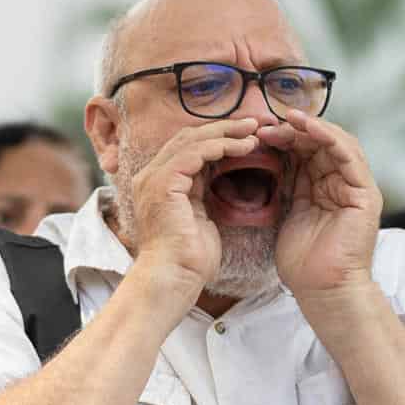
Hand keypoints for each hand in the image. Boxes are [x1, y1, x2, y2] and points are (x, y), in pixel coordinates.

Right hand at [122, 118, 265, 292]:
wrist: (173, 278)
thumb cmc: (188, 259)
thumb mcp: (198, 216)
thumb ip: (202, 192)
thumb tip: (219, 175)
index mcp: (157, 183)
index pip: (186, 148)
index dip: (216, 138)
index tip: (245, 136)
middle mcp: (150, 176)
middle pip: (188, 137)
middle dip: (223, 128)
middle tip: (253, 125)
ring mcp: (154, 177)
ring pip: (192, 140)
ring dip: (226, 133)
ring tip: (254, 133)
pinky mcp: (164, 183)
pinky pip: (195, 152)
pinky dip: (222, 146)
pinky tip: (244, 147)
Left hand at [264, 110, 381, 297]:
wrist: (321, 291)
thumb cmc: (302, 262)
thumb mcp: (287, 213)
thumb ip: (286, 185)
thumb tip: (269, 158)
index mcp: (325, 188)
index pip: (307, 151)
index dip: (284, 138)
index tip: (256, 132)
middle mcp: (343, 184)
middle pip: (321, 143)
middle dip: (293, 130)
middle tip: (266, 123)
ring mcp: (357, 188)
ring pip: (337, 142)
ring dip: (311, 127)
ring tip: (286, 118)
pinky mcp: (365, 194)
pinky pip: (349, 156)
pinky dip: (329, 138)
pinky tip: (307, 128)